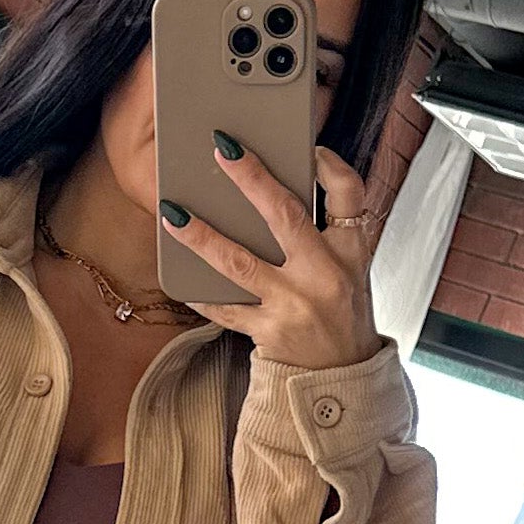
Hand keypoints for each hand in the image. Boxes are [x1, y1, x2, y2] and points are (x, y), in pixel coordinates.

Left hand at [161, 142, 382, 371]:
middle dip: (252, 180)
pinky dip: (201, 293)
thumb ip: (324, 232)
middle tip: (223, 150)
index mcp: (350, 251)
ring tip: (173, 215)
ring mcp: (293, 304)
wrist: (340, 376)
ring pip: (240, 263)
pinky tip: (180, 279)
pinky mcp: (268, 332)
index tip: (309, 147)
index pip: (349, 194)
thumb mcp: (350, 267)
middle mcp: (323, 274)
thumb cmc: (340, 313)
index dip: (330, 166)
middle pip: (285, 217)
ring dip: (201, 237)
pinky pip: (225, 308)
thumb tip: (273, 193)